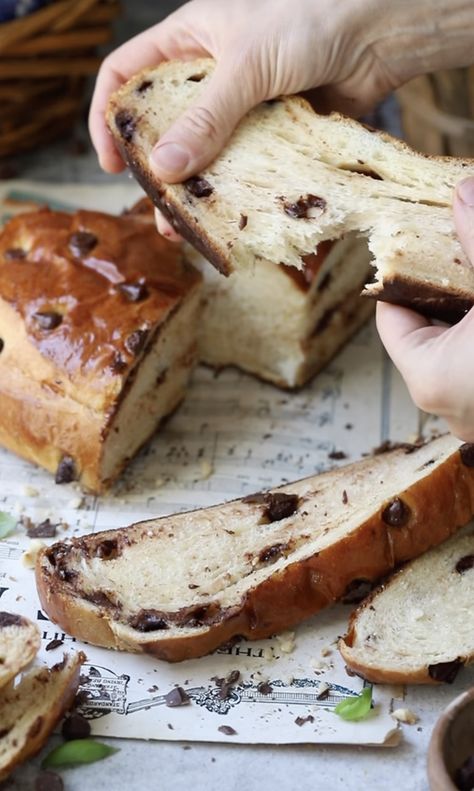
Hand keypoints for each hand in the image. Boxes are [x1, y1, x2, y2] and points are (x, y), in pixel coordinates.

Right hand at [89, 0, 472, 236]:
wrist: (379, 35)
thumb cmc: (311, 22)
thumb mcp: (247, 66)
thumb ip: (206, 118)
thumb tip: (164, 170)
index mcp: (188, 41)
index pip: (126, 75)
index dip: (108, 117)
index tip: (109, 161)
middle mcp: (208, 76)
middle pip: (162, 126)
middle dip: (154, 169)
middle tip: (155, 206)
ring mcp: (240, 107)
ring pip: (202, 154)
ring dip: (193, 190)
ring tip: (187, 226)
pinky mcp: (270, 133)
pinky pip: (241, 167)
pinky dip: (234, 192)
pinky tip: (229, 217)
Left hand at [376, 178, 473, 441]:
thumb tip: (464, 191)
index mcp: (431, 377)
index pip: (393, 315)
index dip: (404, 272)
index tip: (420, 238)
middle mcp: (450, 403)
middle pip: (430, 327)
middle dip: (448, 282)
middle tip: (462, 246)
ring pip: (463, 345)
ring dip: (471, 305)